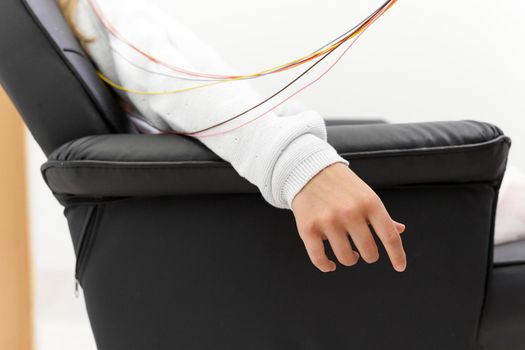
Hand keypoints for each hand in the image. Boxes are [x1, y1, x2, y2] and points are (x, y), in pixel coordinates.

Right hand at [291, 162, 406, 272]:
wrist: (309, 171)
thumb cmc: (342, 186)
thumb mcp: (366, 195)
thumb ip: (382, 216)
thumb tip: (400, 231)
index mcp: (370, 203)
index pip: (390, 237)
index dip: (397, 256)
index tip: (400, 267)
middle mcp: (350, 212)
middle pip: (369, 252)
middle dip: (369, 255)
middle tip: (364, 250)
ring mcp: (328, 221)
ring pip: (346, 258)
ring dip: (350, 259)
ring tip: (348, 252)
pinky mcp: (308, 228)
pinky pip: (320, 259)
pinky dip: (327, 266)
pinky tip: (330, 265)